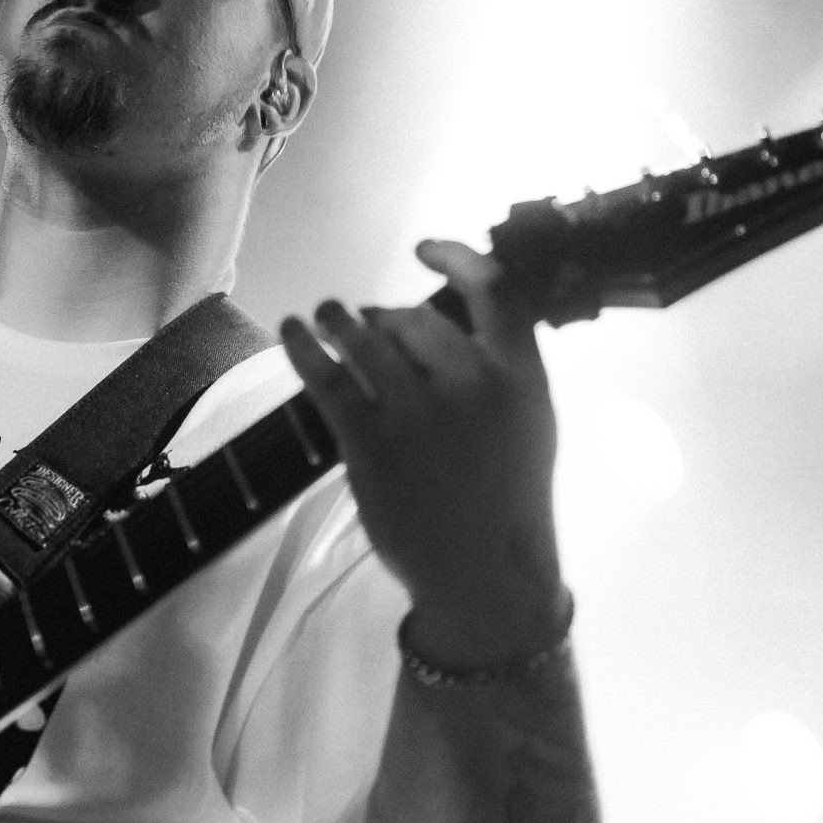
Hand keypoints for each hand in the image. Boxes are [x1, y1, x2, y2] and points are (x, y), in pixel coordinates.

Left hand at [283, 239, 568, 661]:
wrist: (485, 574)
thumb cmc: (505, 498)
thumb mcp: (529, 424)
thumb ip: (499, 369)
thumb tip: (444, 324)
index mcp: (520, 376)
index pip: (494, 290)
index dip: (456, 257)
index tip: (424, 248)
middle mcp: (472, 386)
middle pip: (414, 320)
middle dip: (383, 318)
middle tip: (364, 322)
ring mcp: (419, 415)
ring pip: (366, 340)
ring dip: (337, 320)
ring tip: (322, 315)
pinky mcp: (372, 444)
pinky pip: (329, 380)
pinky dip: (305, 348)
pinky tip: (292, 332)